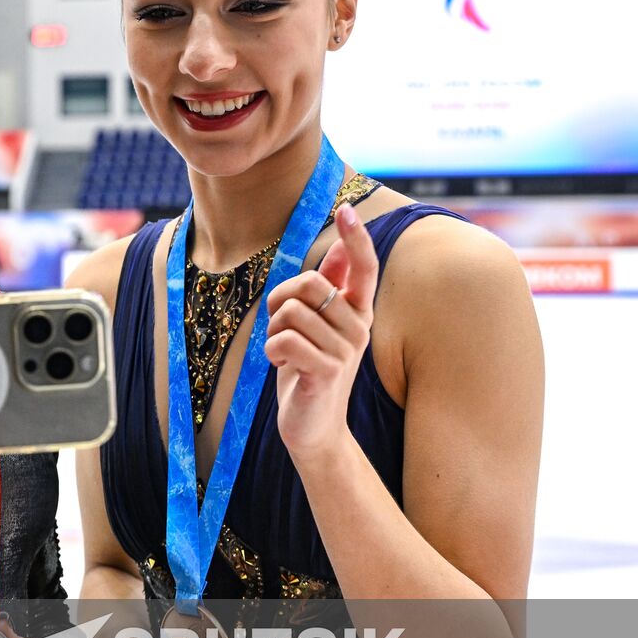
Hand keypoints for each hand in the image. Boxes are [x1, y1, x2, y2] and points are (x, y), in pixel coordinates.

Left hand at [265, 203, 378, 463]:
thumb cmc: (309, 371)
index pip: (365, 267)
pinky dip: (272, 352)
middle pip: (308, 284)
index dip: (356, 238)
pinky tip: (284, 368)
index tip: (346, 210)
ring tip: (286, 353)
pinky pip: (283, 341)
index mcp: (357, 312)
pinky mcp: (328, 371)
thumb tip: (339, 249)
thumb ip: (330, 290)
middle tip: (281, 328)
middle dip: (280, 301)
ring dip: (274, 332)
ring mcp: (346, 350)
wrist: (313, 428)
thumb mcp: (318, 328)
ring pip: (290, 312)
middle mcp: (358, 327)